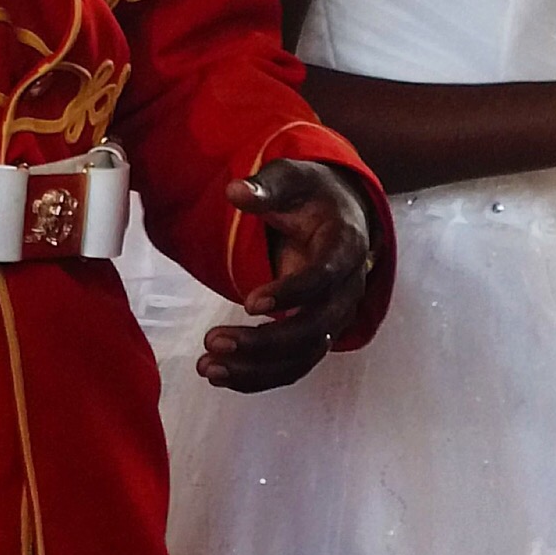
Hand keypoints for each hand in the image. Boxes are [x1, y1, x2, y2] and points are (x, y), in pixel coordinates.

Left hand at [197, 159, 379, 392]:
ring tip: (208, 367)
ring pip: (302, 357)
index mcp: (345, 247)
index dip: (291, 293)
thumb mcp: (291, 178)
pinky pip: (293, 364)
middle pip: (313, 330)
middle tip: (213, 340)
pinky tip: (220, 375)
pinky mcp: (316, 333)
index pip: (323, 278)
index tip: (250, 303)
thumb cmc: (310, 194)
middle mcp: (346, 290)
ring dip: (256, 368)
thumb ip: (266, 188)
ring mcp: (334, 317)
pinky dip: (259, 375)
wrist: (339, 215)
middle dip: (264, 342)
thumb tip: (234, 192)